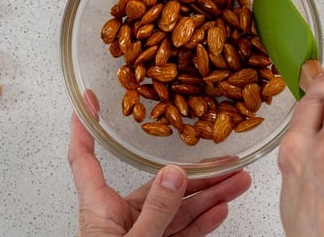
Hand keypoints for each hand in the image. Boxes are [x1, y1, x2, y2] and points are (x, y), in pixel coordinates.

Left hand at [68, 91, 251, 236]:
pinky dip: (204, 222)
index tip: (87, 101)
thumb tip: (173, 175)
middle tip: (226, 158)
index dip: (84, 128)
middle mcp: (120, 218)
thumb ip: (154, 212)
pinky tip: (221, 209)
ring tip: (238, 179)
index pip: (85, 160)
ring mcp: (142, 235)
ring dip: (211, 195)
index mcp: (99, 210)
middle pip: (159, 184)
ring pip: (180, 208)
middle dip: (196, 172)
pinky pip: (184, 232)